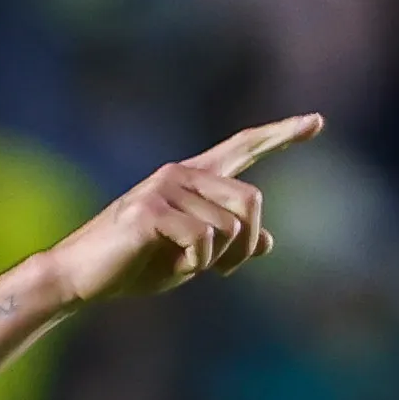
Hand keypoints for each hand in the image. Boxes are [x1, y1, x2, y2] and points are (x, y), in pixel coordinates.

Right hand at [31, 116, 320, 309]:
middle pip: (251, 200)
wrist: (81, 277)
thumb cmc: (135, 265)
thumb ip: (228, 244)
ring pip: (229, 227)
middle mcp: (182, 173)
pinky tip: (177, 265)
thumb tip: (267, 242)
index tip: (317, 121)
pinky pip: (203, 240)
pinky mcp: (150, 210)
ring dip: (221, 260)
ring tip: (194, 268)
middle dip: (247, 244)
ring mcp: (165, 188)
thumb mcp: (192, 257)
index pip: (244, 147)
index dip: (281, 134)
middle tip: (228, 271)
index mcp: (194, 178)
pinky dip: (199, 264)